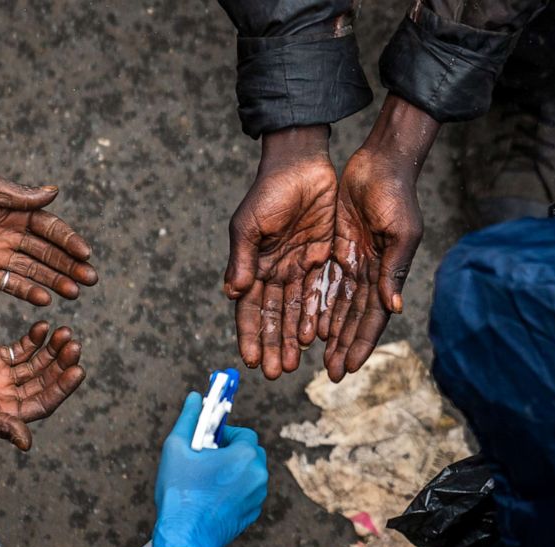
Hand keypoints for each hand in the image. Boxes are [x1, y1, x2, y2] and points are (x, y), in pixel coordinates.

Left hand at [0, 159, 97, 304]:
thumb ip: (22, 197)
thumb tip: (54, 193)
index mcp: (19, 214)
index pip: (52, 230)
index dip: (69, 241)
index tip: (86, 253)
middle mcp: (15, 236)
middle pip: (49, 254)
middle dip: (70, 266)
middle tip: (90, 279)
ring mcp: (1, 256)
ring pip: (35, 272)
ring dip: (56, 281)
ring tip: (75, 292)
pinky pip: (12, 285)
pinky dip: (29, 293)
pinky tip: (46, 299)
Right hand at [0, 322, 84, 449]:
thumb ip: (2, 426)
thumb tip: (27, 443)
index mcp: (11, 415)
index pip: (45, 401)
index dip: (63, 387)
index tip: (77, 369)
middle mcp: (12, 396)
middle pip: (45, 379)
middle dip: (61, 363)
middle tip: (74, 345)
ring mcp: (5, 376)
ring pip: (37, 361)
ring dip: (52, 348)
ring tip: (65, 332)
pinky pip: (22, 348)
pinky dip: (34, 338)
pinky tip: (44, 326)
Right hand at [151, 392, 267, 546]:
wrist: (185, 536)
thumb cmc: (180, 492)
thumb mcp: (177, 448)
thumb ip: (189, 418)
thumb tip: (195, 398)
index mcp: (245, 456)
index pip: (244, 434)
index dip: (225, 435)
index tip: (208, 443)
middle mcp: (258, 475)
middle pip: (250, 453)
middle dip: (232, 452)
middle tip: (207, 460)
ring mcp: (257, 498)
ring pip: (250, 474)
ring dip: (234, 471)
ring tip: (207, 480)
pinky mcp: (252, 514)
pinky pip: (248, 493)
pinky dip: (235, 491)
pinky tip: (212, 497)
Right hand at [225, 126, 335, 379]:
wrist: (303, 164)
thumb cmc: (269, 192)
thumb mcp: (249, 225)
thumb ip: (242, 259)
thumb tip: (232, 292)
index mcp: (252, 266)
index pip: (248, 308)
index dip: (249, 334)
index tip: (249, 360)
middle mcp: (274, 272)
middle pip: (273, 317)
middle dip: (272, 344)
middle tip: (273, 373)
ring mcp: (298, 268)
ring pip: (296, 311)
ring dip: (293, 338)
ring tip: (294, 363)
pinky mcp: (322, 259)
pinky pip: (320, 294)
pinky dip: (317, 315)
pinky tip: (317, 337)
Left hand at [321, 96, 439, 381]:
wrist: (380, 162)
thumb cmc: (396, 195)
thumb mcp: (399, 233)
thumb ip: (393, 271)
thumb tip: (392, 308)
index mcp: (385, 274)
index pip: (371, 318)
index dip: (359, 343)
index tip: (347, 368)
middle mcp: (367, 273)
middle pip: (349, 318)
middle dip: (339, 346)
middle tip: (327, 374)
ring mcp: (349, 262)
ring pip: (332, 305)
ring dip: (323, 331)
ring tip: (309, 356)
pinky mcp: (331, 248)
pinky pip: (319, 282)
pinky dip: (312, 304)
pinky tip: (303, 324)